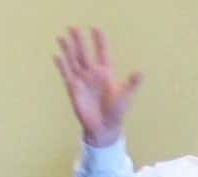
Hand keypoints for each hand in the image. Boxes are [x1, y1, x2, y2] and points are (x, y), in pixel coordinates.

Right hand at [53, 27, 142, 146]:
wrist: (103, 127)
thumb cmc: (117, 112)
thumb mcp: (125, 97)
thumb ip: (131, 84)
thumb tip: (141, 72)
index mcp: (106, 73)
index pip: (103, 53)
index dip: (100, 42)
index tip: (97, 28)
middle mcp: (93, 74)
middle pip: (84, 54)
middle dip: (79, 41)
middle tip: (74, 27)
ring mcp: (82, 80)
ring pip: (73, 60)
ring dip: (68, 49)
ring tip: (62, 37)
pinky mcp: (73, 88)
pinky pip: (66, 73)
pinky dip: (61, 65)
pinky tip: (57, 56)